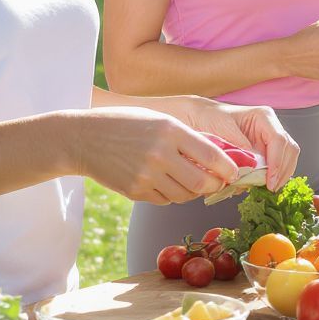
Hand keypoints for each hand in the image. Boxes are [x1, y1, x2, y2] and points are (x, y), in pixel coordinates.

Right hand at [76, 107, 238, 204]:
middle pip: (201, 183)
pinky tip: (163, 181)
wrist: (84, 138)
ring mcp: (146, 175)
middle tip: (216, 182)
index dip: (228, 168)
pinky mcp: (135, 191)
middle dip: (213, 186)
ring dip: (192, 192)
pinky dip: (170, 194)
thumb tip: (218, 157)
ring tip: (188, 179)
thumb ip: (186, 137)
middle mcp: (161, 154)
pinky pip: (164, 200)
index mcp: (170, 130)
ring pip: (184, 195)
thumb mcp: (159, 119)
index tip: (234, 172)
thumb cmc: (126, 123)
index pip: (211, 155)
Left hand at [176, 98, 299, 192]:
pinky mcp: (264, 152)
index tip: (269, 181)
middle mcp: (270, 127)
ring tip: (266, 188)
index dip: (277, 162)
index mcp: (263, 117)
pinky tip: (259, 185)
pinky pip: (276, 166)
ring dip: (279, 176)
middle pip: (289, 150)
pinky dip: (271, 177)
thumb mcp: (222, 128)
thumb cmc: (210, 118)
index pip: (279, 140)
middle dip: (282, 171)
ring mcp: (269, 140)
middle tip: (270, 188)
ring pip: (287, 159)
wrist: (201, 118)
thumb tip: (254, 165)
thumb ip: (239, 145)